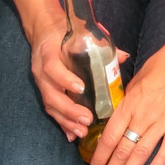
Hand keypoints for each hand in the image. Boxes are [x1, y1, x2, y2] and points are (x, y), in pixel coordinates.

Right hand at [30, 16, 94, 139]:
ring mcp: (41, 82)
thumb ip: (101, 46)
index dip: (65, 80)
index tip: (81, 88)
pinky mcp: (44, 90)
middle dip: (69, 109)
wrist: (44, 30)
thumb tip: (124, 57)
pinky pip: (51, 110)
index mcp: (49, 53)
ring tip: (82, 130)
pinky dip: (61, 123)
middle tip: (87, 119)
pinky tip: (72, 134)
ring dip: (66, 120)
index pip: (53, 68)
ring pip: (50, 105)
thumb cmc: (64, 32)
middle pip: (51, 94)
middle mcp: (41, 71)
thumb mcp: (79, 33)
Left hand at [89, 25, 164, 164]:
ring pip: (141, 153)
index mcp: (130, 103)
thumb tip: (116, 113)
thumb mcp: (136, 78)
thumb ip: (126, 99)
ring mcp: (162, 120)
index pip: (110, 136)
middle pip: (123, 149)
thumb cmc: (160, 64)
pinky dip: (160, 161)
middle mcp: (143, 115)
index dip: (100, 156)